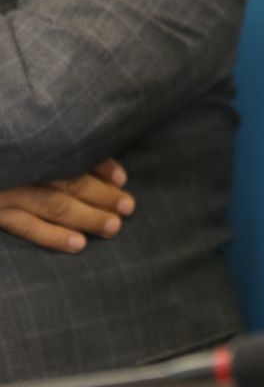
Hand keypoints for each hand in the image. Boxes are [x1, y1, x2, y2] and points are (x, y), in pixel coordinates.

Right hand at [0, 158, 135, 252]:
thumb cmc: (6, 152)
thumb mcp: (22, 142)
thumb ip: (53, 147)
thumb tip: (101, 167)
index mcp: (29, 145)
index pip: (70, 153)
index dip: (99, 165)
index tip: (122, 177)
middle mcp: (19, 166)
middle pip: (67, 179)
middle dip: (101, 194)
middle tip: (128, 207)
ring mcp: (3, 190)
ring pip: (52, 203)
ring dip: (86, 216)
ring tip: (113, 228)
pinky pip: (23, 226)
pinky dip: (51, 235)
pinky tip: (77, 244)